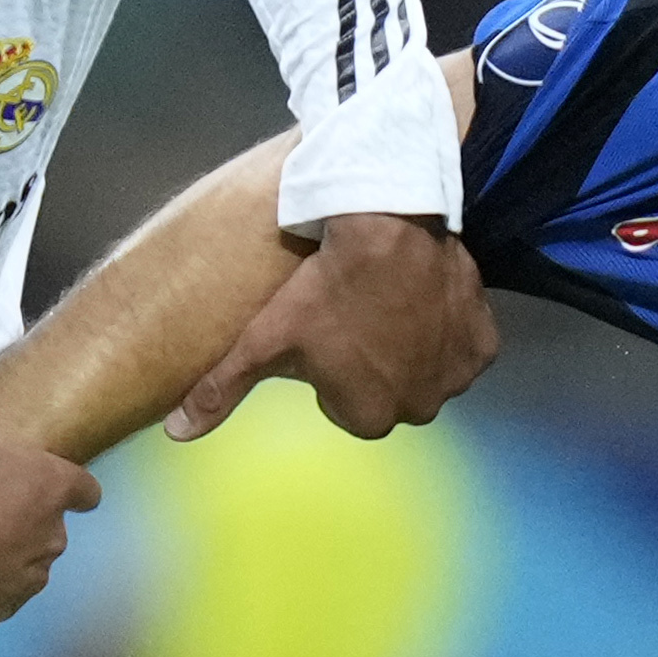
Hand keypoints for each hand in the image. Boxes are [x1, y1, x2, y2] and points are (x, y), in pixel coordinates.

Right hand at [0, 356, 100, 623]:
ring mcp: (32, 577)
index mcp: (53, 489)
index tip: (53, 484)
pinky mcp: (6, 610)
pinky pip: (2, 593)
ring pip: (28, 561)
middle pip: (50, 524)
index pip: (87, 488)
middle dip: (24, 517)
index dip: (73, 485)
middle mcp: (54, 536)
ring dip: (6, 552)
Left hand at [167, 213, 493, 441]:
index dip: (333, 365)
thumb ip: (221, 389)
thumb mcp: (263, 336)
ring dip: (410, 345)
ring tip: (387, 300)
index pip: (347, 403)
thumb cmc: (320, 284)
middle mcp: (418, 408)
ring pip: (425, 367)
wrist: (389, 222)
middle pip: (389, 389)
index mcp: (367, 418)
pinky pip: (460, 344)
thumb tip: (175, 434)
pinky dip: (445, 327)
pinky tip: (422, 296)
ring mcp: (454, 377)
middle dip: (374, 360)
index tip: (326, 330)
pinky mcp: (482, 345)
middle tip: (356, 312)